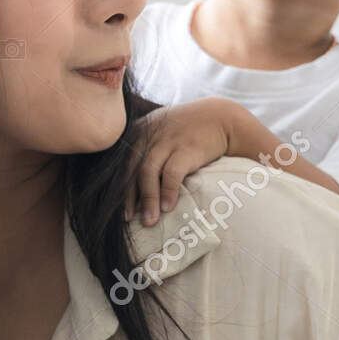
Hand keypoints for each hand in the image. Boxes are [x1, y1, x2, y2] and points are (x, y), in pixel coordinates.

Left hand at [124, 98, 240, 224]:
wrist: (220, 118)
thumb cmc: (187, 131)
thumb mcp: (160, 131)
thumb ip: (145, 150)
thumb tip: (133, 187)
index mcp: (138, 130)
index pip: (122, 163)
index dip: (118, 187)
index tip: (120, 209)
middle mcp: (148, 134)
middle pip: (131, 169)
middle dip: (129, 198)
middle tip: (128, 220)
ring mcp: (167, 140)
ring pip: (148, 172)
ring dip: (148, 200)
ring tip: (149, 221)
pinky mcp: (186, 148)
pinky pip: (172, 173)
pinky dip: (168, 192)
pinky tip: (167, 207)